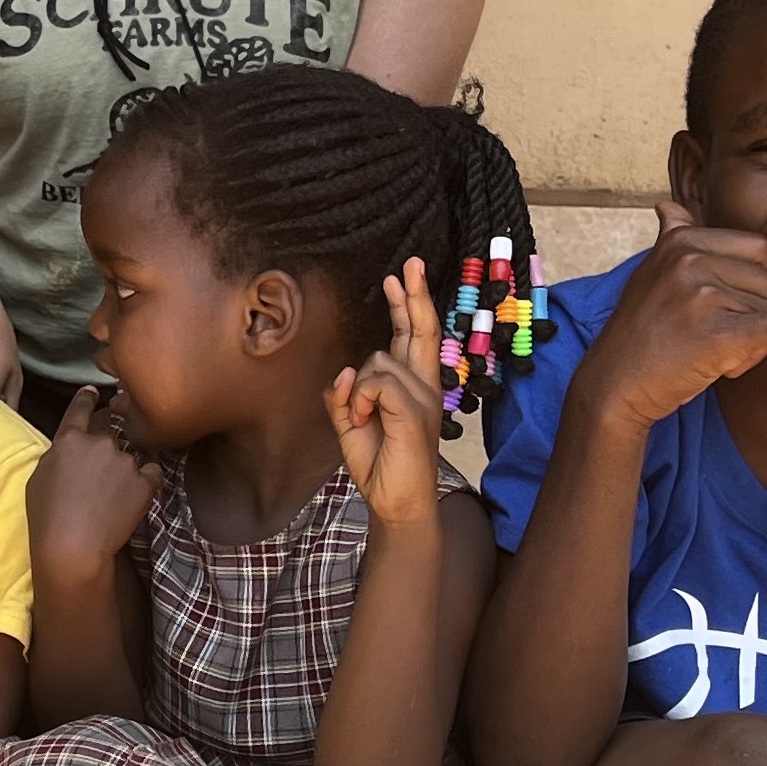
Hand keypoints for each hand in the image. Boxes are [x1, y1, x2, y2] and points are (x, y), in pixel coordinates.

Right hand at [28, 387, 164, 587]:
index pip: (81, 407)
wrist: (74, 546)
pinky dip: (144, 483)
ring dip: (122, 470)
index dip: (87, 399)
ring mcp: (125, 460)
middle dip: (105, 447)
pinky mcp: (144, 481)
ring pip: (128, 456)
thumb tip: (70, 449)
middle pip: (108, 432)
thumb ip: (58, 454)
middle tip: (98, 475)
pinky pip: (150, 473)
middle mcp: (99, 441)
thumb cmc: (47, 516)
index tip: (94, 392)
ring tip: (111, 498)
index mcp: (70, 438)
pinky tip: (131, 500)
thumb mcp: (39, 477)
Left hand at [327, 258, 451, 529]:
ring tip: (362, 420)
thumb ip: (344, 395)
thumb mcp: (350, 424)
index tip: (402, 277)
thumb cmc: (379, 464)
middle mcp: (424, 387)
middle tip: (412, 263)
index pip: (413, 337)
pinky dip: (360, 399)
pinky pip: (376, 382)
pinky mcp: (414, 412)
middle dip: (414, 295)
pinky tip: (363, 419)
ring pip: (377, 361)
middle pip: (421, 330)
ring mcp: (423, 398)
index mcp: (412, 387)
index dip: (407, 306)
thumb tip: (343, 371)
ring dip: (357, 390)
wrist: (397, 502)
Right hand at [582, 201, 766, 426]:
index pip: (754, 250)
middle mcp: (691, 260)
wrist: (615, 382)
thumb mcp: (651, 273)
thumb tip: (667, 205)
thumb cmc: (641, 331)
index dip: (749, 283)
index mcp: (681, 241)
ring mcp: (703, 295)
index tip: (717, 308)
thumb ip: (670, 236)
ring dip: (754, 339)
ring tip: (711, 352)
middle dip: (755, 310)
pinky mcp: (719, 332)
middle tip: (713, 336)